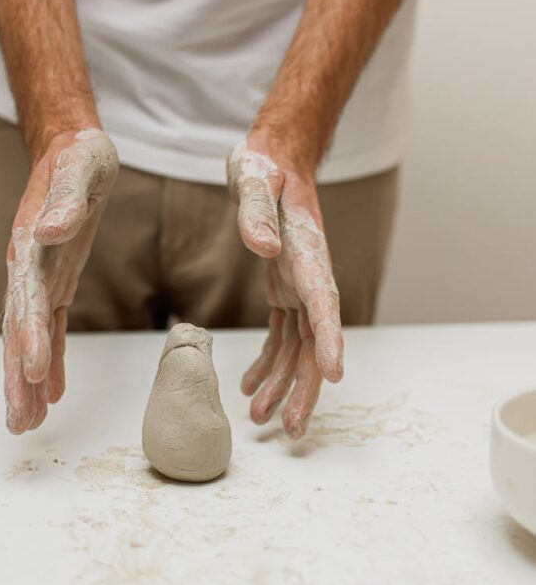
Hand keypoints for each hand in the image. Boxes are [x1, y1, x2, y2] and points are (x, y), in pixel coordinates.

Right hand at [3, 128, 117, 433]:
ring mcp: (39, 279)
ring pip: (29, 339)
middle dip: (17, 378)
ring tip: (25, 423)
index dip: (29, 338)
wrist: (72, 148)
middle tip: (19, 422)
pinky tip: (52, 393)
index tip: (33, 373)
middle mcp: (27, 269)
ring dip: (27, 381)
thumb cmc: (78, 157)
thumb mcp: (81, 170)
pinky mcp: (56, 282)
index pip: (26, 300)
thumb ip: (67, 201)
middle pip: (18, 332)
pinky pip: (50, 329)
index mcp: (29, 246)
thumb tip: (52, 230)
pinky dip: (50, 361)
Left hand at [227, 132, 343, 439]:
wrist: (274, 156)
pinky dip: (268, 362)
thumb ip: (255, 210)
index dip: (330, 342)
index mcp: (308, 255)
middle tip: (292, 428)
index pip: (325, 305)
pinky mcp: (284, 289)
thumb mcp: (254, 178)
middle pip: (315, 342)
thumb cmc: (265, 165)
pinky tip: (251, 386)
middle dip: (306, 387)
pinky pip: (281, 335)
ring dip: (283, 384)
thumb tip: (262, 246)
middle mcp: (310, 278)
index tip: (333, 376)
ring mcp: (299, 286)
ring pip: (298, 347)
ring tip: (261, 418)